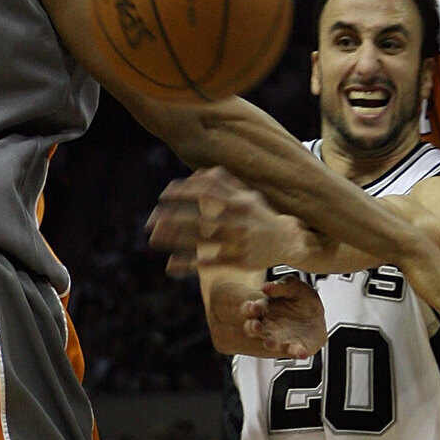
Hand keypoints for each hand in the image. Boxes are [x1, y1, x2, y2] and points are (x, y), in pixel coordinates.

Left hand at [148, 169, 302, 274]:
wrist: (289, 241)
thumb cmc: (262, 216)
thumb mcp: (248, 196)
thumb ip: (225, 184)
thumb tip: (199, 174)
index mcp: (241, 200)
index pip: (208, 192)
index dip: (184, 192)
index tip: (164, 195)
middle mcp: (240, 219)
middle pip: (200, 217)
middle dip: (172, 218)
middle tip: (150, 221)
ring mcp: (239, 241)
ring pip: (201, 239)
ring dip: (175, 239)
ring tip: (153, 238)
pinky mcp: (239, 260)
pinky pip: (209, 262)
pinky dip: (189, 264)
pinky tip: (171, 265)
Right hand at [241, 278, 326, 358]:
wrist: (317, 315)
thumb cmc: (301, 300)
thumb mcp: (293, 287)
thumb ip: (280, 286)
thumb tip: (266, 287)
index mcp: (264, 309)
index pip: (251, 310)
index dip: (250, 308)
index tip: (253, 306)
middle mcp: (268, 326)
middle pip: (254, 329)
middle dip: (253, 328)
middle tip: (255, 325)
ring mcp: (280, 339)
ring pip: (270, 343)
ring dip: (269, 343)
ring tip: (270, 342)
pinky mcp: (295, 348)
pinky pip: (294, 352)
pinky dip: (297, 352)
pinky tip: (301, 351)